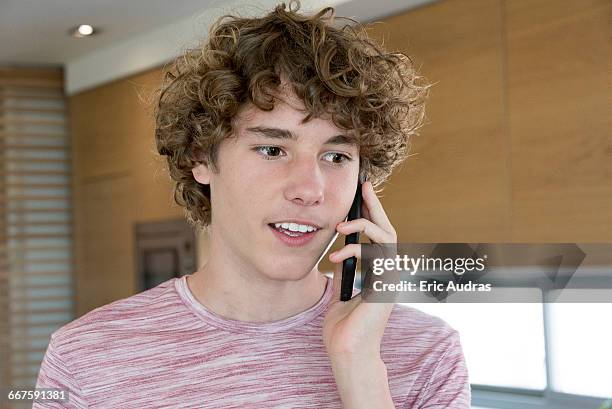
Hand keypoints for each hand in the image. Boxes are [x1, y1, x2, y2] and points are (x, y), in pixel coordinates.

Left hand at [322, 180, 396, 359]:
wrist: (348, 353)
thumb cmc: (344, 330)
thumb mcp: (340, 294)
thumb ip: (345, 274)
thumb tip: (337, 256)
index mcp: (380, 274)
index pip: (380, 237)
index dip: (372, 214)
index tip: (362, 194)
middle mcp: (389, 274)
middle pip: (388, 230)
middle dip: (375, 206)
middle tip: (363, 186)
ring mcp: (390, 279)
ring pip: (387, 237)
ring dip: (363, 226)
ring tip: (339, 227)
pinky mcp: (386, 285)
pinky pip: (376, 255)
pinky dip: (355, 250)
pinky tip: (335, 256)